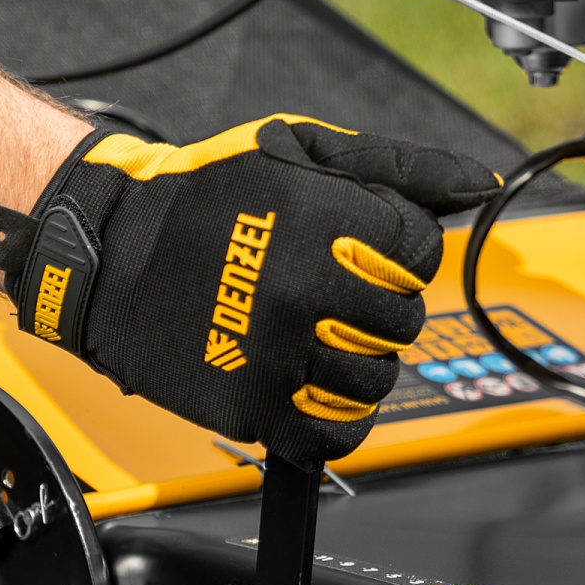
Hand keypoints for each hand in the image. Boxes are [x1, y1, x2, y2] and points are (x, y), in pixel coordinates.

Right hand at [0, 114, 499, 461]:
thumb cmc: (204, 198)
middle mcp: (308, 293)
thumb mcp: (299, 152)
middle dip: (378, 309)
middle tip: (335, 298)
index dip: (399, 257)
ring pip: (375, 381)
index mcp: (327, 224)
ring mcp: (280, 357)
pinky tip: (313, 386)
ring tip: (317, 339)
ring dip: (358, 363)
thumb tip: (474, 186)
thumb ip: (395, 169)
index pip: (422, 258)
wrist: (110, 254)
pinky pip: (336, 433)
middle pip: (403, 322)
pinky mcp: (254, 408)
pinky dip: (336, 417)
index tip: (364, 256)